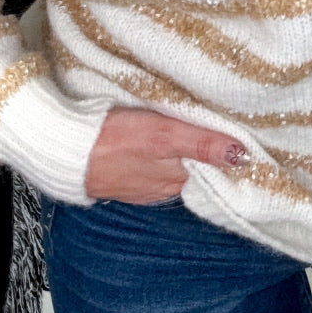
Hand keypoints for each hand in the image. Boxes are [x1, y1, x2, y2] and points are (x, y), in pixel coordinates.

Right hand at [84, 107, 246, 202]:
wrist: (68, 152)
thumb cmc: (114, 140)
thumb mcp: (163, 135)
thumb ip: (202, 144)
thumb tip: (242, 156)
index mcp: (179, 180)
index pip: (217, 169)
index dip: (229, 152)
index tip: (244, 134)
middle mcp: (167, 188)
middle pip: (200, 169)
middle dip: (211, 151)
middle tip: (224, 124)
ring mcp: (147, 185)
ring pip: (179, 167)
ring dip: (189, 152)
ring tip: (200, 128)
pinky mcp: (130, 177)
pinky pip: (158, 167)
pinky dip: (167, 155)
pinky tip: (166, 140)